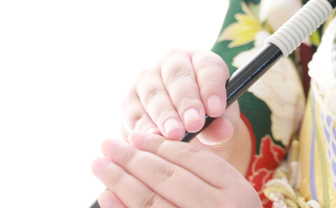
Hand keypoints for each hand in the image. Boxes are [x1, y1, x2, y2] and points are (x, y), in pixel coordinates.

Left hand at [92, 130, 260, 207]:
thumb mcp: (233, 197)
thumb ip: (206, 176)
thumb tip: (154, 149)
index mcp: (235, 191)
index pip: (192, 158)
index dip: (160, 144)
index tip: (135, 135)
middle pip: (167, 177)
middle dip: (132, 157)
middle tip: (108, 144)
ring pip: (149, 200)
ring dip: (119, 180)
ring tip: (100, 165)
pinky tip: (107, 195)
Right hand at [121, 49, 248, 169]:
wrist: (188, 136)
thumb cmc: (211, 122)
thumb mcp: (222, 122)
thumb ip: (223, 124)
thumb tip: (223, 130)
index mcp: (201, 61)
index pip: (208, 66)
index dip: (211, 87)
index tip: (216, 109)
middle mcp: (172, 64)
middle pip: (177, 77)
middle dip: (186, 102)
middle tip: (194, 124)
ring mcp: (148, 81)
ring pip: (153, 93)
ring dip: (164, 115)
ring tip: (174, 134)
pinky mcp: (130, 103)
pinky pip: (134, 113)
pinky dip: (143, 127)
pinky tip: (153, 139)